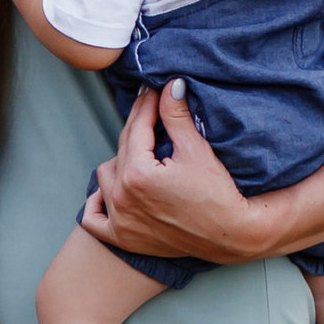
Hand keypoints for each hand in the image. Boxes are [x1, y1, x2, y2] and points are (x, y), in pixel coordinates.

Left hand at [84, 82, 276, 266]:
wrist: (230, 234)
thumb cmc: (217, 193)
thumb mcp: (196, 150)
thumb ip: (176, 116)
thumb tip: (170, 85)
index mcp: (137, 174)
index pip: (136, 129)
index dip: (146, 105)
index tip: (152, 89)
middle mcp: (122, 197)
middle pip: (121, 149)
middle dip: (136, 127)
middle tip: (149, 110)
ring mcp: (120, 219)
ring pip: (105, 177)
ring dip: (119, 162)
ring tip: (138, 152)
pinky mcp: (123, 238)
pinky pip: (93, 219)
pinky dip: (98, 203)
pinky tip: (110, 191)